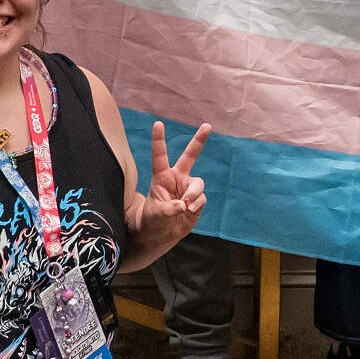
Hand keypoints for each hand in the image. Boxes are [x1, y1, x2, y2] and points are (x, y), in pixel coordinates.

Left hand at [138, 121, 210, 245]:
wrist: (160, 234)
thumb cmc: (152, 219)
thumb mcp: (156, 214)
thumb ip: (169, 208)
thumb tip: (184, 205)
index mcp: (162, 177)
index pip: (160, 156)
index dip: (159, 140)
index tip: (158, 124)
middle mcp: (177, 178)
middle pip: (190, 156)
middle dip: (199, 141)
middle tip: (207, 126)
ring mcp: (188, 188)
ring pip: (198, 183)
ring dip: (193, 194)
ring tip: (185, 206)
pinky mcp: (197, 200)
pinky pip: (201, 198)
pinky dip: (196, 205)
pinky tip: (188, 212)